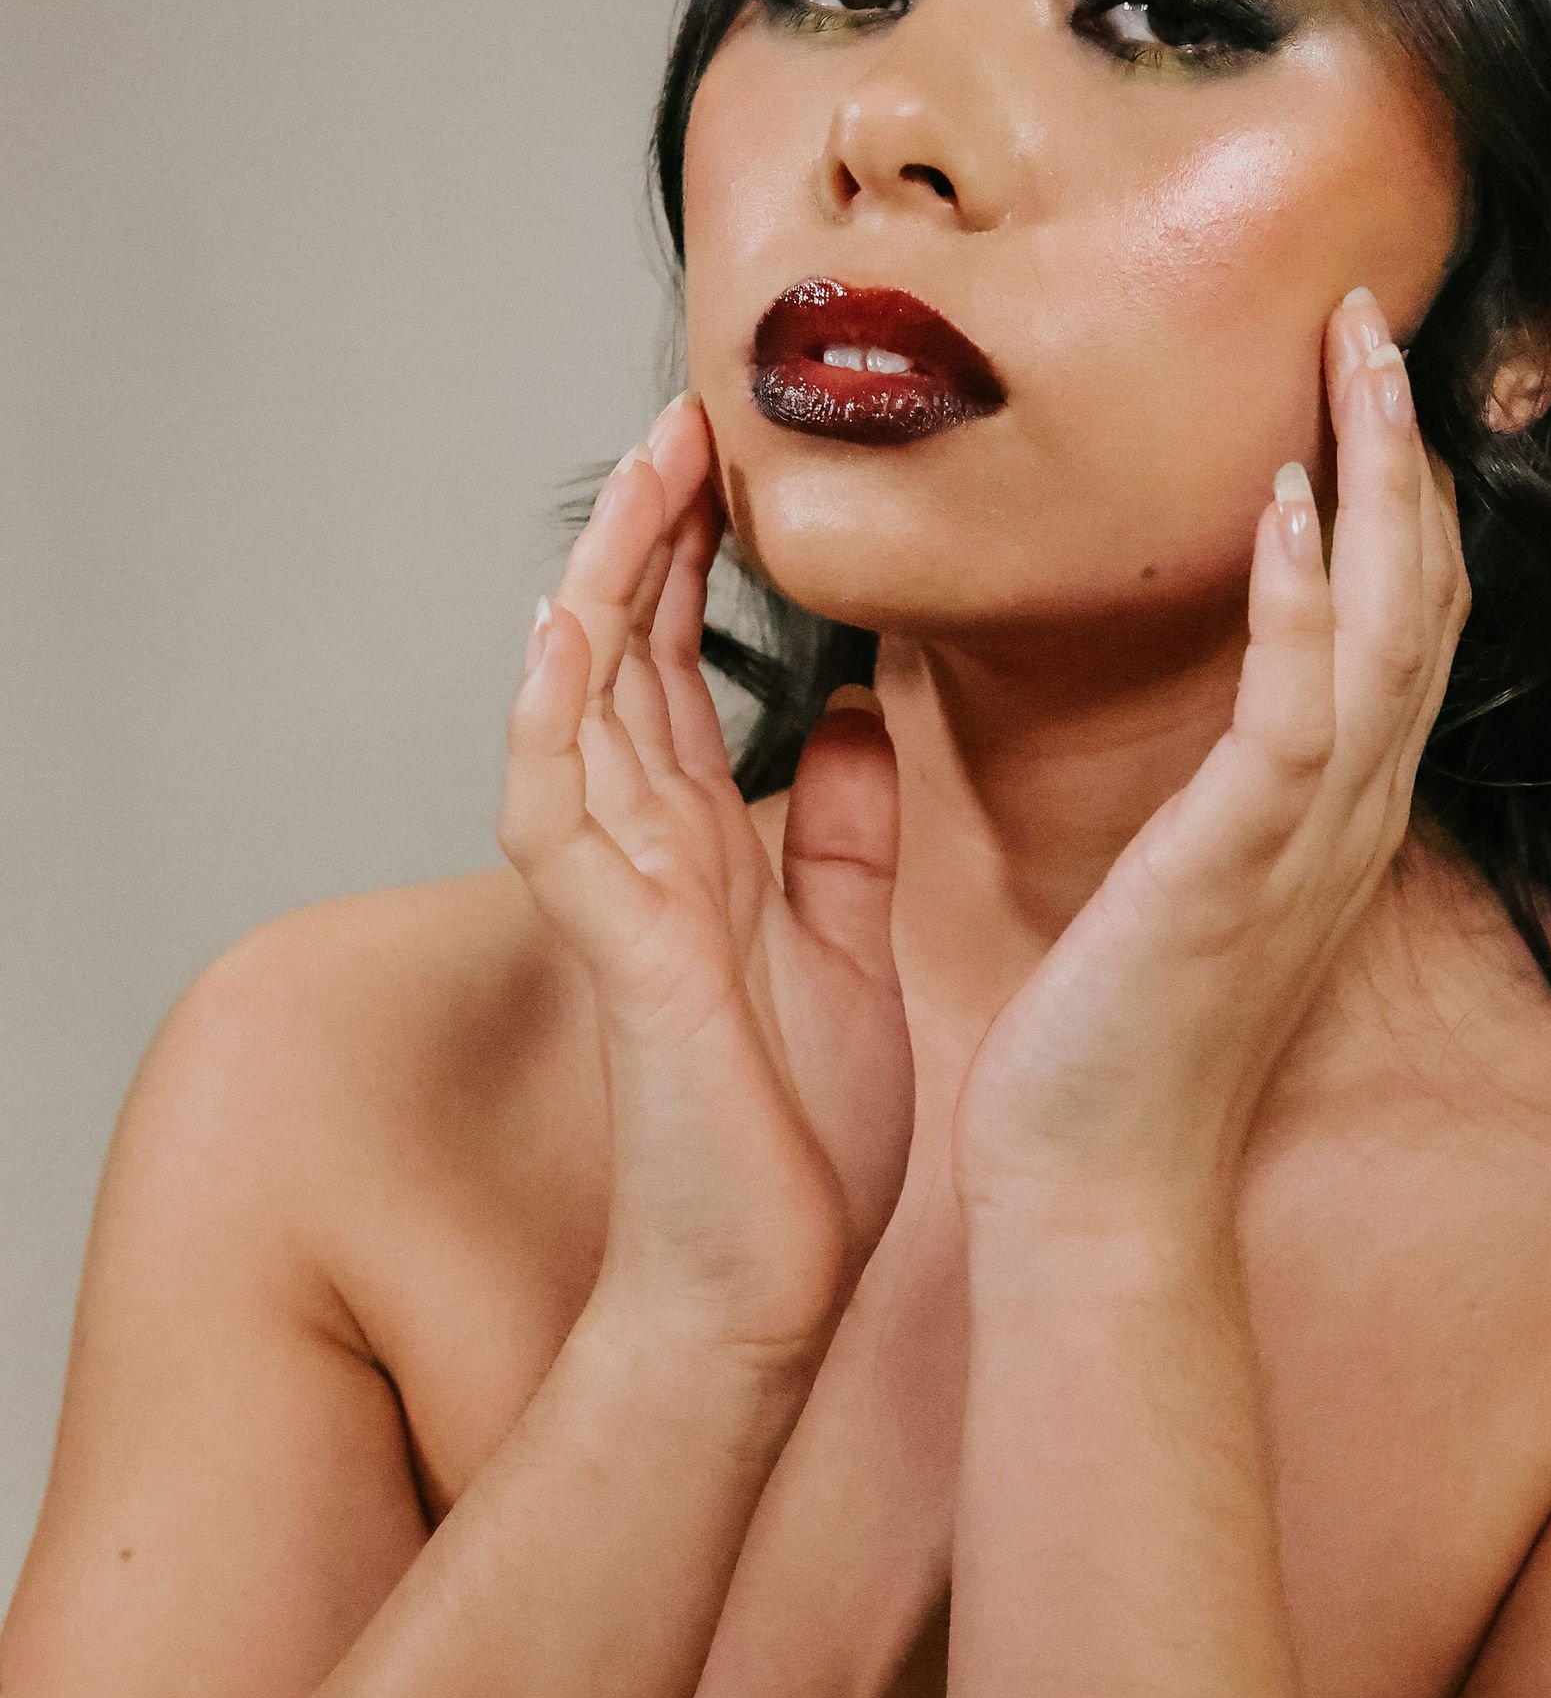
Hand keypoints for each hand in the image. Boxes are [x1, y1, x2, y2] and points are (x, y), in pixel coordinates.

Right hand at [498, 395, 912, 1372]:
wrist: (774, 1285)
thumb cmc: (800, 1140)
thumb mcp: (845, 947)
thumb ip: (835, 835)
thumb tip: (842, 717)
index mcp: (708, 850)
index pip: (685, 667)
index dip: (701, 555)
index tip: (740, 450)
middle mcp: (650, 856)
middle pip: (627, 655)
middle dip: (654, 530)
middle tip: (693, 412)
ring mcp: (621, 898)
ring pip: (583, 703)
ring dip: (604, 583)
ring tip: (645, 469)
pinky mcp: (619, 952)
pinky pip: (559, 813)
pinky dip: (557, 718)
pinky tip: (570, 627)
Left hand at [952, 288, 1467, 1219]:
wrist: (1096, 1185)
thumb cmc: (1114, 1040)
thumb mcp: (1168, 879)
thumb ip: (1197, 787)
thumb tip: (1164, 699)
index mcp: (1324, 808)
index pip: (1392, 617)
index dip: (1392, 490)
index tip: (1353, 376)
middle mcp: (1345, 812)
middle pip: (1421, 593)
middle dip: (1405, 445)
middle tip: (1371, 315)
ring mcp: (1308, 840)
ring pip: (1389, 626)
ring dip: (1378, 479)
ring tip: (1355, 356)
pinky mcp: (1242, 869)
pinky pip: (1298, 712)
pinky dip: (1307, 601)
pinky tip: (1289, 505)